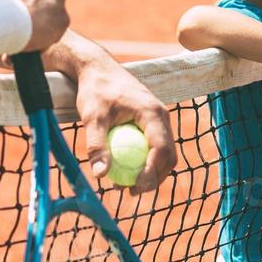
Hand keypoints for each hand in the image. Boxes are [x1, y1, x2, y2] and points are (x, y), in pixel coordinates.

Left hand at [75, 58, 178, 194]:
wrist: (98, 69)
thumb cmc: (95, 90)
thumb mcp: (92, 117)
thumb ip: (96, 145)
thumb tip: (100, 175)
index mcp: (153, 113)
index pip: (162, 148)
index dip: (152, 172)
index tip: (135, 187)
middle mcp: (161, 116)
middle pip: (169, 155)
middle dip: (155, 178)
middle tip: (132, 192)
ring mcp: (158, 120)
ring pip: (164, 154)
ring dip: (152, 173)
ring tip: (127, 186)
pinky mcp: (150, 123)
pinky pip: (154, 148)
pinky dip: (145, 162)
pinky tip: (125, 172)